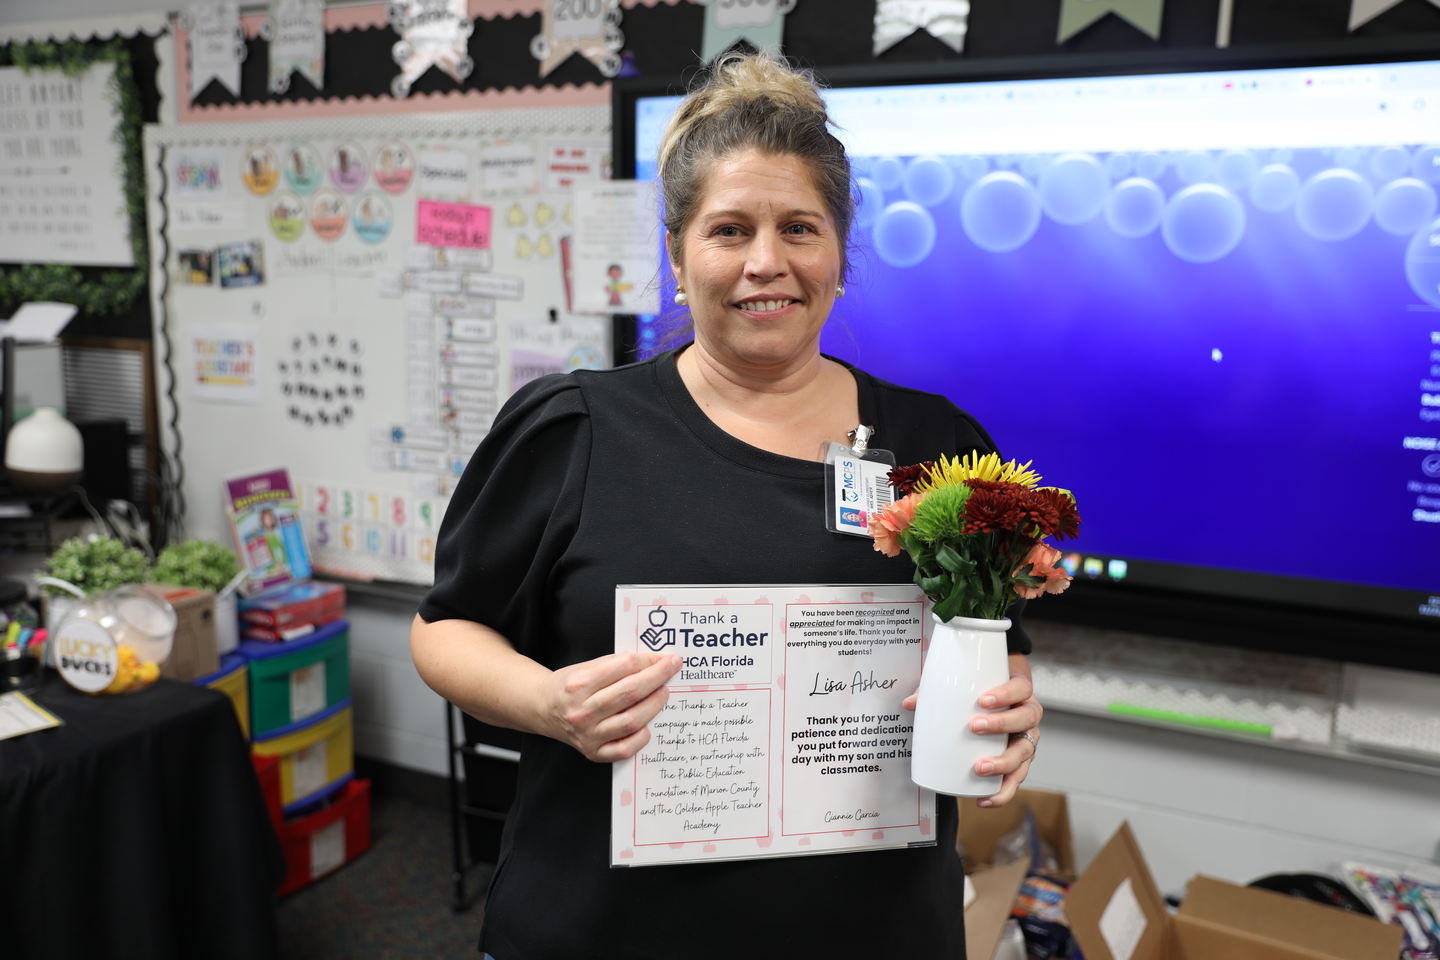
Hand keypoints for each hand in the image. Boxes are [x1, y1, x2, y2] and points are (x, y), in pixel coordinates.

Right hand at [542, 651, 681, 761]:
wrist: (543, 709)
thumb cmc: (569, 687)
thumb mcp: (586, 667)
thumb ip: (617, 664)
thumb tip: (653, 662)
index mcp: (578, 684)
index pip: (622, 667)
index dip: (648, 661)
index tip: (665, 658)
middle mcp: (581, 711)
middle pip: (630, 692)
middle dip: (657, 678)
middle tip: (672, 669)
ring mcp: (588, 734)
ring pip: (632, 720)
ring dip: (654, 704)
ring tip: (663, 693)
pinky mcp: (593, 752)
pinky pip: (624, 749)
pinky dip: (641, 738)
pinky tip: (647, 725)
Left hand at [900, 670, 1042, 807]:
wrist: (1001, 703)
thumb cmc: (984, 693)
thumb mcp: (966, 688)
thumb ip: (938, 692)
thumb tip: (910, 703)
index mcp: (1019, 692)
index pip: (1021, 688)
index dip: (1006, 694)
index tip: (983, 700)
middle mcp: (1027, 716)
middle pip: (1025, 719)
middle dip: (1001, 724)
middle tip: (975, 727)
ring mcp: (1026, 740)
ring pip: (1024, 752)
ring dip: (1004, 762)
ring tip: (980, 767)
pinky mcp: (1020, 762)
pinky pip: (1016, 779)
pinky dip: (1002, 792)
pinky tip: (984, 798)